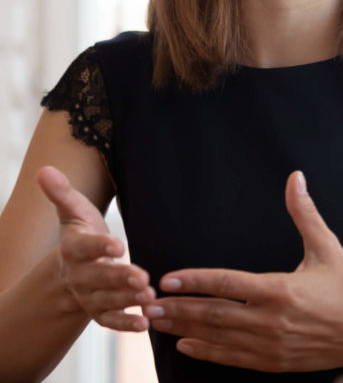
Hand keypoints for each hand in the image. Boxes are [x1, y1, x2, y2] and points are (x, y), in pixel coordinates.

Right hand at [37, 165, 153, 330]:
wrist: (71, 267)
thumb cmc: (79, 233)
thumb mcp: (72, 212)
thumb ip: (62, 193)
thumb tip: (44, 169)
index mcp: (74, 249)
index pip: (86, 248)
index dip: (100, 247)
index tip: (118, 246)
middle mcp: (80, 275)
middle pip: (100, 278)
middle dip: (120, 279)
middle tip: (142, 278)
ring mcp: (89, 295)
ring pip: (108, 300)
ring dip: (128, 300)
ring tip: (148, 296)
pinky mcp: (99, 311)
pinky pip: (110, 321)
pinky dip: (126, 324)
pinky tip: (145, 322)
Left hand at [146, 170, 342, 371]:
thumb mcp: (327, 246)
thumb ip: (305, 213)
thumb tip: (295, 178)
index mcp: (281, 289)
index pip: (229, 284)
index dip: (197, 280)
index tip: (168, 278)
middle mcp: (271, 320)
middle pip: (215, 314)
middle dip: (178, 308)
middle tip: (146, 303)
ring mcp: (270, 344)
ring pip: (218, 337)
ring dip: (185, 329)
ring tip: (156, 322)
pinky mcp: (273, 361)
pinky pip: (233, 358)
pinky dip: (207, 353)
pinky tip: (186, 346)